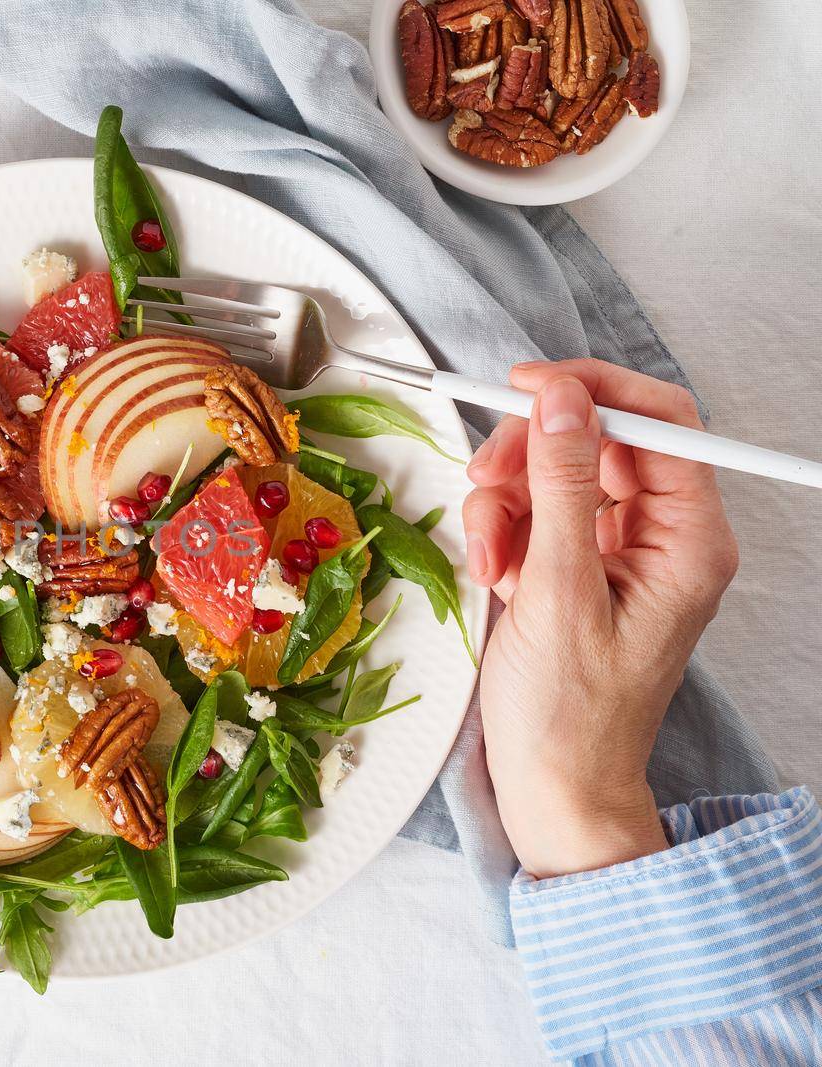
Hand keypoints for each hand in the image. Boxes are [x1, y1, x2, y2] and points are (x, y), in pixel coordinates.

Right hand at [463, 361, 738, 878]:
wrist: (552, 783)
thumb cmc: (568, 709)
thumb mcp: (557, 588)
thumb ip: (561, 485)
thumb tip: (560, 397)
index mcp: (689, 540)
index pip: (661, 421)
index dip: (592, 390)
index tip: (522, 384)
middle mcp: (663, 536)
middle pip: (597, 440)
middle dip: (530, 456)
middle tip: (482, 483)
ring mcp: (618, 550)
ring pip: (556, 472)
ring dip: (505, 502)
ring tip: (487, 559)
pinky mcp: (578, 564)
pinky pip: (536, 511)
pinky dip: (502, 531)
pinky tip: (491, 574)